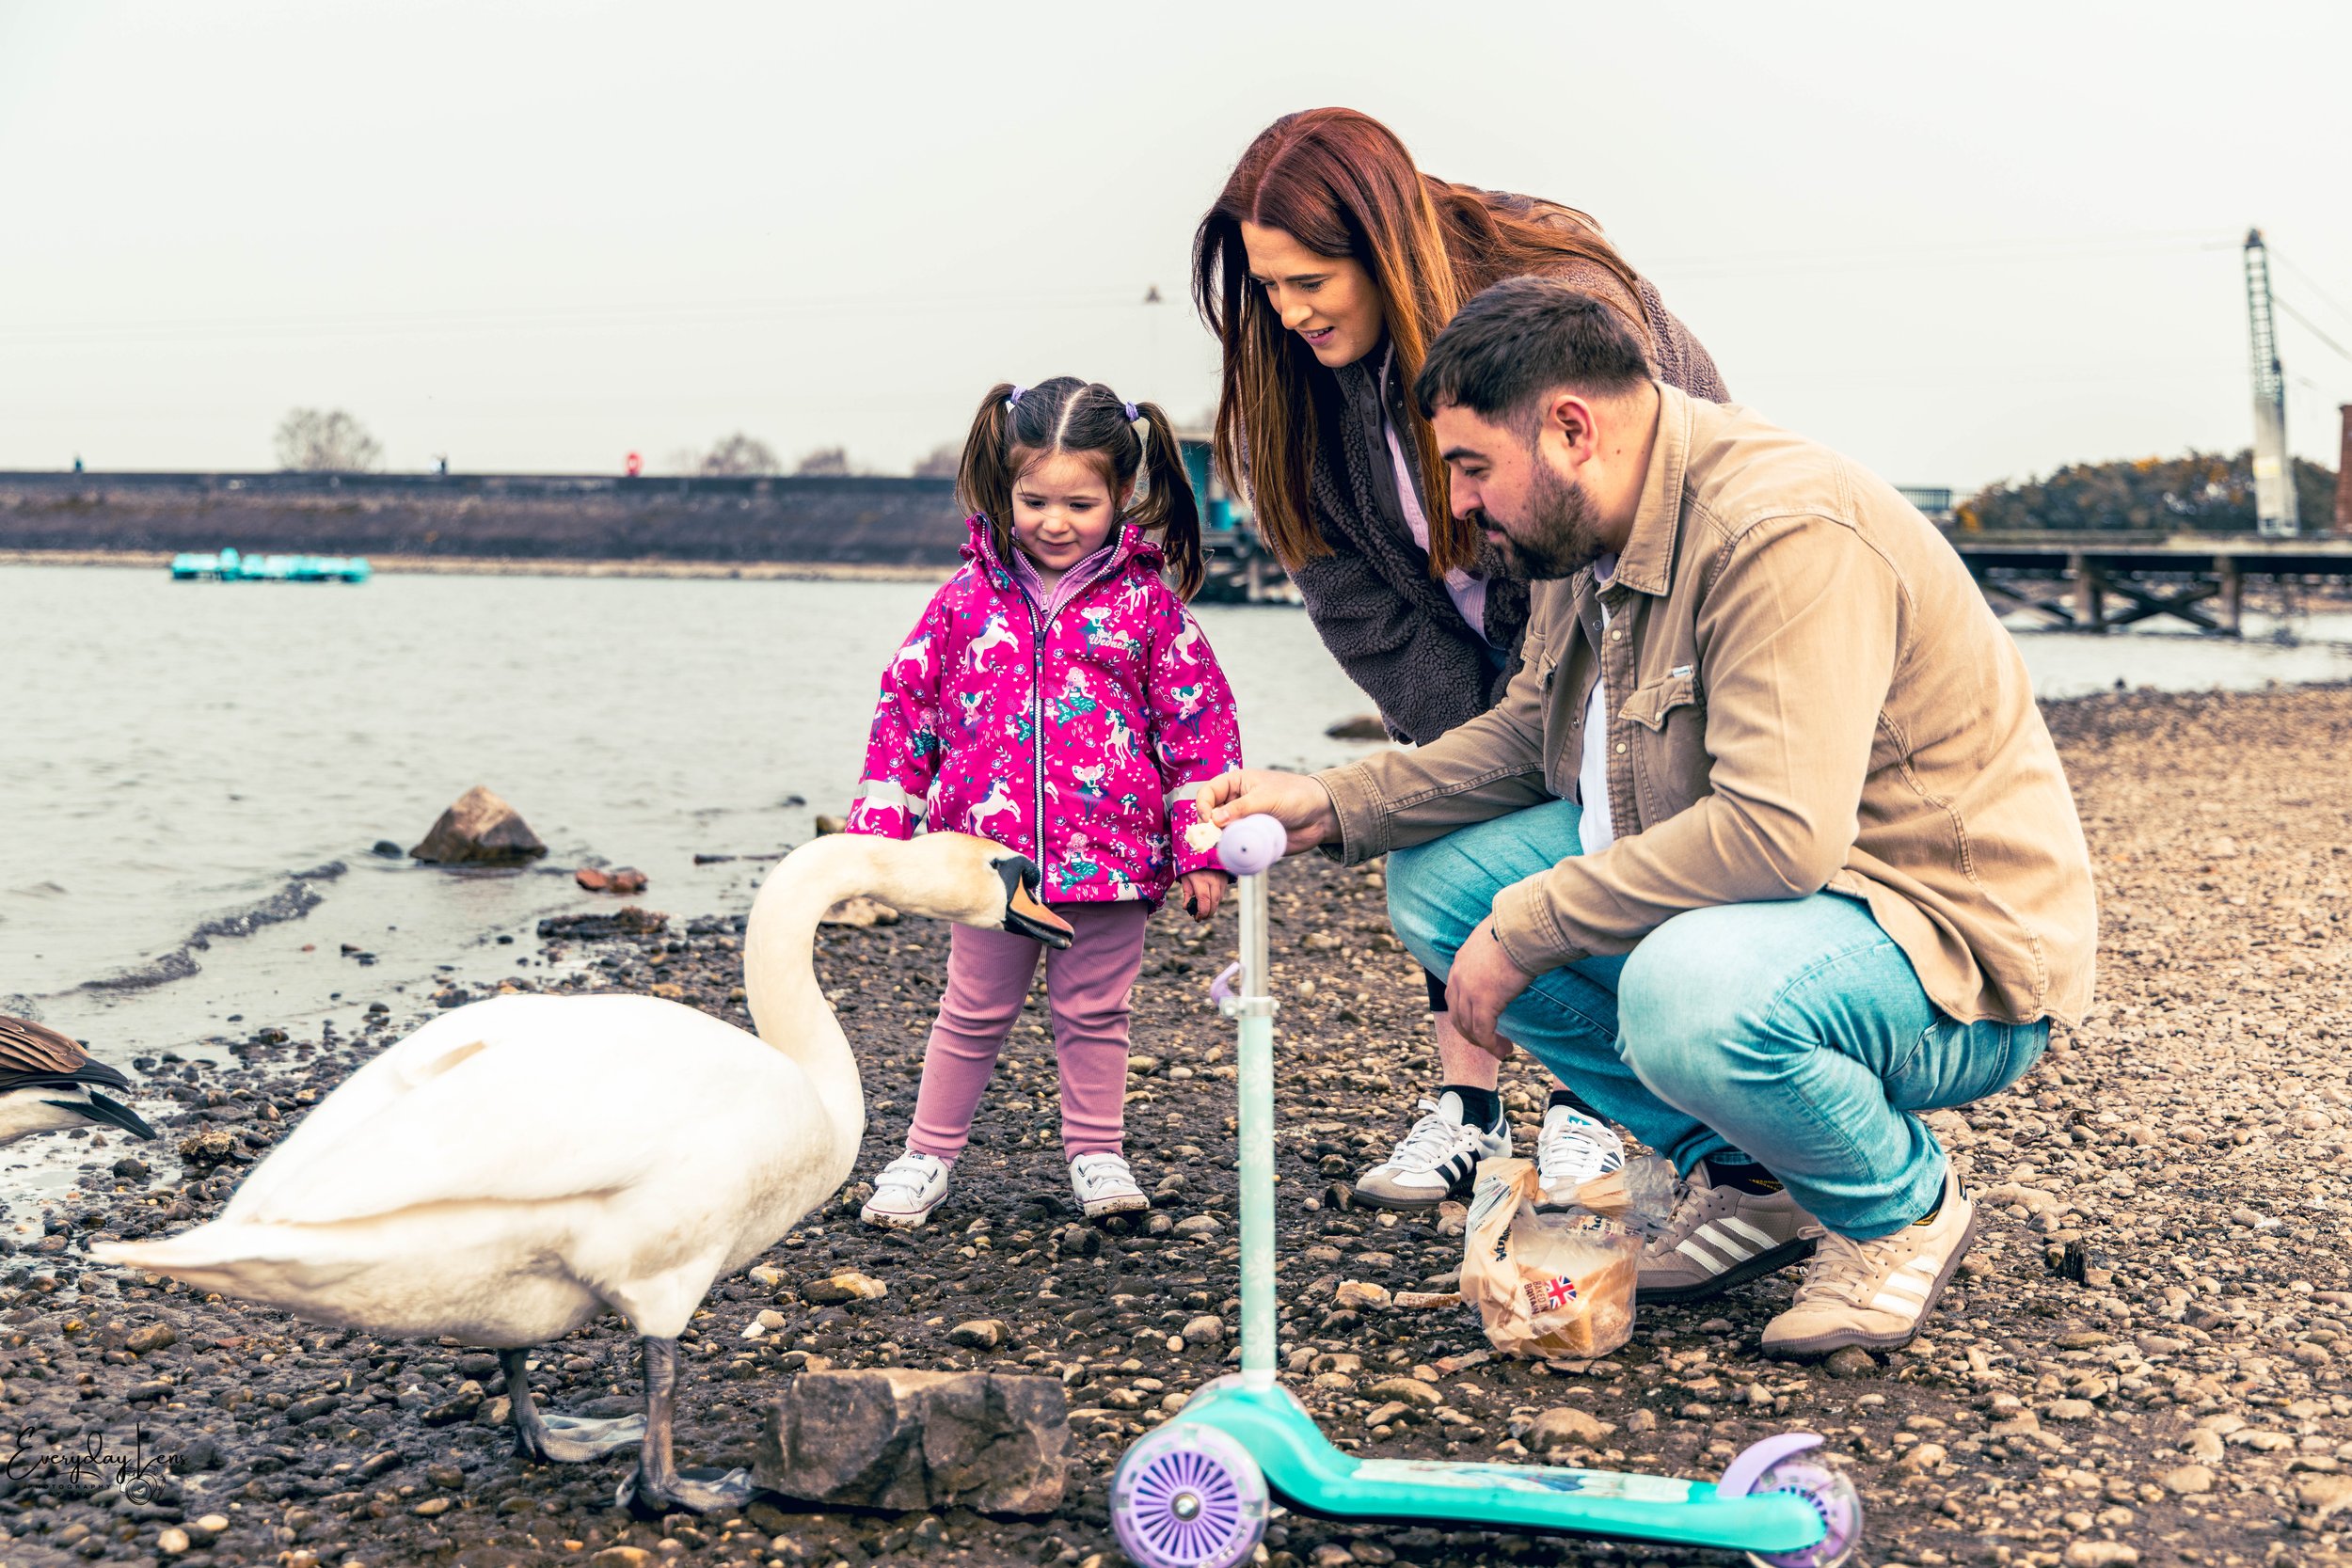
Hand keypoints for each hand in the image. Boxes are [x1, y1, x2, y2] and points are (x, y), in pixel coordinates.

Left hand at [1179, 869, 1227, 921]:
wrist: (1205, 850)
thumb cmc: (1192, 865)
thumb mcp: (1185, 877)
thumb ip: (1187, 892)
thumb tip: (1186, 907)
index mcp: (1201, 879)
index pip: (1204, 900)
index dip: (1201, 912)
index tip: (1197, 917)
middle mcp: (1213, 881)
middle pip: (1213, 903)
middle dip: (1207, 914)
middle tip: (1200, 918)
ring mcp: (1220, 881)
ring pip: (1218, 900)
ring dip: (1212, 909)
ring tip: (1204, 912)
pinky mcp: (1225, 881)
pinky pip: (1221, 895)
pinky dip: (1215, 901)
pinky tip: (1209, 902)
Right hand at [1201, 768, 1338, 854]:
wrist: (1320, 816)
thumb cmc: (1295, 796)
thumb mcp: (1266, 798)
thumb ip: (1240, 808)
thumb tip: (1214, 819)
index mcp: (1236, 784)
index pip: (1208, 792)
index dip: (1203, 805)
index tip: (1208, 820)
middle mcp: (1235, 803)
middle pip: (1210, 814)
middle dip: (1209, 826)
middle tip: (1214, 837)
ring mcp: (1242, 821)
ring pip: (1220, 833)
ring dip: (1221, 840)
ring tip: (1230, 844)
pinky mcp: (1251, 838)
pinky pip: (1235, 846)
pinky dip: (1233, 850)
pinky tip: (1238, 852)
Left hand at [1447, 915, 1534, 1054]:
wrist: (1521, 930)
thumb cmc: (1516, 930)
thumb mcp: (1495, 940)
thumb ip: (1493, 951)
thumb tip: (1508, 951)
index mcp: (1460, 963)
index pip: (1454, 995)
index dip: (1465, 1013)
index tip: (1480, 1023)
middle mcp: (1458, 978)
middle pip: (1457, 1015)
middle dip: (1471, 1033)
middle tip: (1488, 1042)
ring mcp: (1469, 992)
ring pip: (1469, 1027)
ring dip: (1484, 1043)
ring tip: (1502, 1050)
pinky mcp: (1484, 1003)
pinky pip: (1483, 1032)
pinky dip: (1492, 1045)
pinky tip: (1504, 1050)